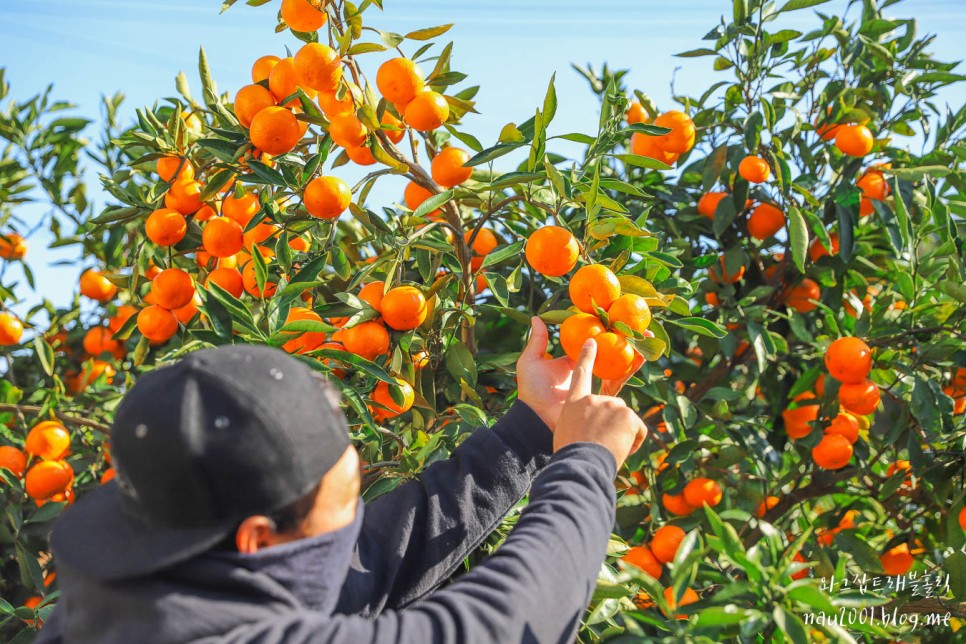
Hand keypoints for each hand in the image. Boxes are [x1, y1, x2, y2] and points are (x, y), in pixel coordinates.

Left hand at [516, 317, 641, 430]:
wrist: (538, 418)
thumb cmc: (531, 390)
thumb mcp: (531, 361)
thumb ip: (538, 340)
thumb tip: (538, 317)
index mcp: (571, 363)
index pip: (591, 344)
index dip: (603, 331)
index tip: (615, 318)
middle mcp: (586, 373)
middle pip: (609, 352)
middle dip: (625, 339)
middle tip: (639, 325)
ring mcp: (595, 385)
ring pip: (618, 365)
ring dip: (633, 351)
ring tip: (646, 336)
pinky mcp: (601, 399)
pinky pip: (618, 381)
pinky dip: (630, 369)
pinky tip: (640, 355)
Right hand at [553, 339, 646, 468]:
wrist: (581, 464)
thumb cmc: (570, 454)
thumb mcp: (567, 431)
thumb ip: (580, 420)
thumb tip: (591, 425)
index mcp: (575, 401)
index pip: (582, 373)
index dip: (587, 356)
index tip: (592, 342)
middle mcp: (594, 399)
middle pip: (612, 407)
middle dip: (612, 426)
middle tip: (599, 443)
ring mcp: (613, 405)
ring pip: (625, 421)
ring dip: (621, 437)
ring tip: (607, 449)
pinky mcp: (629, 415)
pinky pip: (638, 431)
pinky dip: (633, 444)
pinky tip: (619, 450)